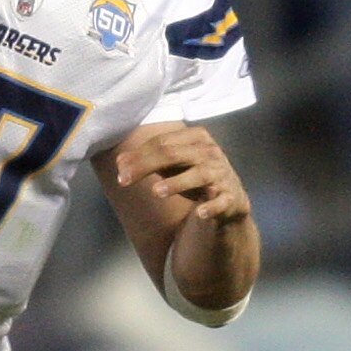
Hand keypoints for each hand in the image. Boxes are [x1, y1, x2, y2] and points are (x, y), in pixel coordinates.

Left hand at [108, 123, 248, 224]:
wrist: (229, 199)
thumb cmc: (195, 176)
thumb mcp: (172, 166)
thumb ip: (148, 161)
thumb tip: (121, 162)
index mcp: (196, 138)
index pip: (162, 142)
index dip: (139, 155)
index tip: (121, 169)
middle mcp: (210, 152)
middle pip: (174, 154)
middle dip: (146, 165)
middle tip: (124, 180)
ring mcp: (221, 174)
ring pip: (199, 174)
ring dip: (177, 183)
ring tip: (157, 191)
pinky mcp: (229, 197)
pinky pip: (221, 202)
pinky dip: (211, 207)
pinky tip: (199, 213)